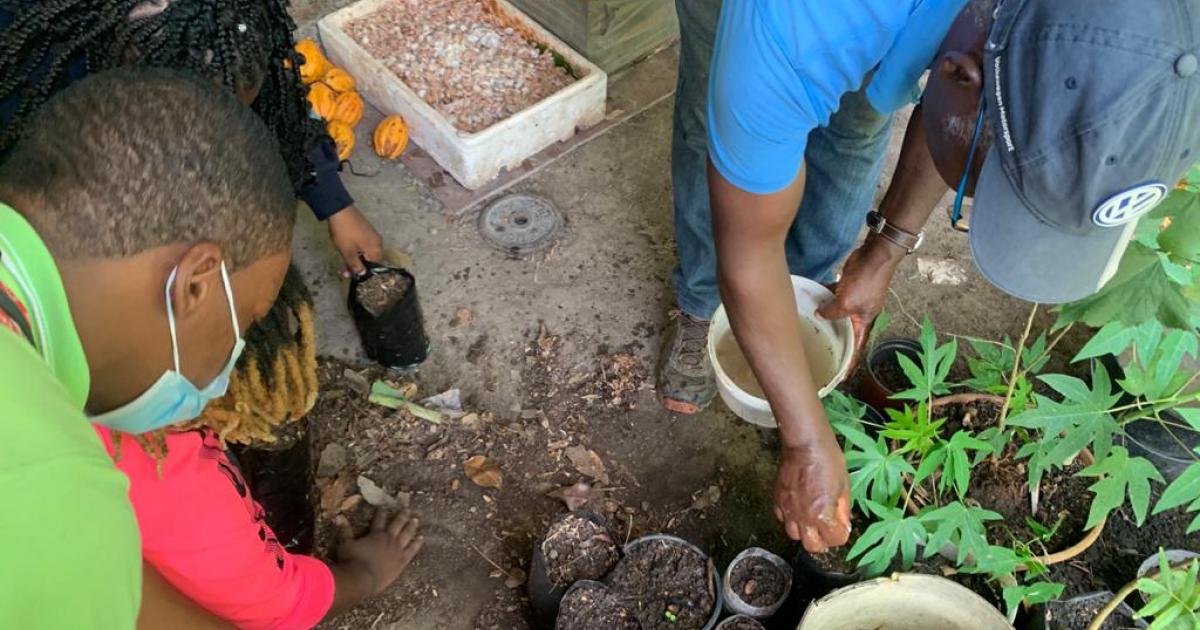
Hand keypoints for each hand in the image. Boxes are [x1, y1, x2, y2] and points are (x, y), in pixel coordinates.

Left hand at [327, 206, 383, 275]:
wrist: (340, 211)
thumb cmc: (345, 233)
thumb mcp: (348, 253)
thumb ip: (356, 265)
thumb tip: (362, 274)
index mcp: (376, 249)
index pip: (374, 267)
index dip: (363, 272)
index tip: (351, 275)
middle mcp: (378, 243)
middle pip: (370, 260)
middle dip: (357, 266)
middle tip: (344, 271)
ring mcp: (373, 236)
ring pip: (366, 252)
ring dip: (356, 259)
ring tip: (343, 262)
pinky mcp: (367, 231)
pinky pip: (364, 245)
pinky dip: (357, 250)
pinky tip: (347, 252)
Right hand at [335, 510, 422, 595]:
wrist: (362, 579)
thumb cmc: (352, 561)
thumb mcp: (345, 544)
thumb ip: (344, 530)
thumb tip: (338, 516)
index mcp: (376, 535)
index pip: (379, 520)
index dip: (381, 512)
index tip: (383, 506)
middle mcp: (388, 540)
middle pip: (397, 524)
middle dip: (401, 516)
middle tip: (407, 509)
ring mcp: (397, 551)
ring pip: (407, 535)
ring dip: (411, 527)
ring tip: (416, 520)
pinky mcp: (401, 562)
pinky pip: (412, 550)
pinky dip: (416, 544)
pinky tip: (421, 538)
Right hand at [775, 437, 850, 552]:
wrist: (804, 444)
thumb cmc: (829, 461)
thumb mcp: (844, 486)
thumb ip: (843, 509)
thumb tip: (844, 523)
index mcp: (823, 515)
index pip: (835, 540)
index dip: (842, 534)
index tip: (843, 525)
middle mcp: (804, 518)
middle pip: (812, 546)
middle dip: (823, 540)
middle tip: (827, 528)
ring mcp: (788, 510)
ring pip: (794, 535)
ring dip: (805, 531)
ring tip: (811, 519)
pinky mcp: (778, 499)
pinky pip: (782, 518)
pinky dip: (790, 518)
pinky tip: (797, 508)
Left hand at [817, 238, 904, 369]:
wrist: (874, 255)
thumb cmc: (867, 282)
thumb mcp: (847, 303)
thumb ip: (832, 312)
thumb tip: (819, 315)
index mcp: (865, 322)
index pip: (856, 348)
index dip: (849, 363)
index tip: (841, 377)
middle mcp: (859, 313)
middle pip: (844, 331)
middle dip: (833, 340)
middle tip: (818, 351)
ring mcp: (853, 299)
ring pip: (835, 313)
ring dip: (824, 317)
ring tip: (808, 327)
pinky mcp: (846, 286)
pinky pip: (831, 295)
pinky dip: (822, 297)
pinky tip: (809, 299)